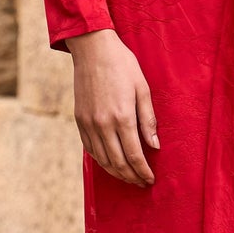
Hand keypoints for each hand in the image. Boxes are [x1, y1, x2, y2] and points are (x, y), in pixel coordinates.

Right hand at [67, 29, 158, 185]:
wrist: (93, 50)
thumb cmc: (122, 65)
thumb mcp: (142, 89)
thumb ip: (148, 120)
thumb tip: (154, 146)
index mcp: (122, 117)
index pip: (134, 155)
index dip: (143, 171)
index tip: (150, 179)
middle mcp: (103, 124)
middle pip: (118, 163)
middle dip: (131, 177)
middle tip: (141, 182)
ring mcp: (89, 123)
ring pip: (102, 159)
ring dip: (116, 173)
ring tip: (128, 177)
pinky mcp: (79, 120)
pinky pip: (90, 149)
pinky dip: (101, 161)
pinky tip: (110, 163)